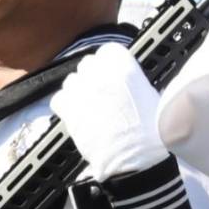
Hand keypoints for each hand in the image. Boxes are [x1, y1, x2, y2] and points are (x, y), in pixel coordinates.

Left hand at [51, 43, 168, 179]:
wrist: (134, 157)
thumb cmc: (149, 131)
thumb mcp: (149, 95)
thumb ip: (131, 80)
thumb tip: (122, 80)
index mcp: (123, 67)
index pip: (108, 50)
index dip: (110, 62)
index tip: (113, 72)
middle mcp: (99, 74)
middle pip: (88, 64)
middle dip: (93, 75)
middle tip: (102, 92)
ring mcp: (80, 91)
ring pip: (71, 80)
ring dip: (79, 89)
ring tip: (90, 105)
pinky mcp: (67, 110)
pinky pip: (59, 98)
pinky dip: (65, 104)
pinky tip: (77, 114)